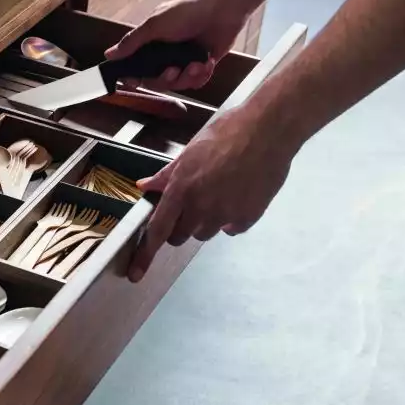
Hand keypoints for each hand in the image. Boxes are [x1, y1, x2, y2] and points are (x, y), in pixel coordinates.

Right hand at [105, 0, 247, 90]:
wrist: (222, 9)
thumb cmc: (186, 12)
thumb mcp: (154, 25)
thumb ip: (132, 42)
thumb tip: (107, 54)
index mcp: (151, 44)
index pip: (136, 67)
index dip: (133, 77)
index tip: (135, 81)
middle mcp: (165, 54)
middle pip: (157, 80)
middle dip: (166, 79)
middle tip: (174, 70)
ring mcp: (184, 60)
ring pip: (178, 84)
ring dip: (187, 77)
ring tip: (197, 65)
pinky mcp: (202, 65)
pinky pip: (197, 82)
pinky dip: (202, 75)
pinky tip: (207, 63)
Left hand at [127, 104, 294, 281]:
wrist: (267, 131)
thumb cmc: (226, 134)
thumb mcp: (189, 152)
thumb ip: (166, 175)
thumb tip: (145, 186)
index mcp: (181, 189)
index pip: (158, 230)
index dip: (144, 254)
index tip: (136, 274)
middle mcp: (201, 206)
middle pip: (181, 236)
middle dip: (180, 226)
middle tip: (190, 205)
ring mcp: (226, 213)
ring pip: (205, 233)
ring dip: (206, 222)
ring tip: (217, 194)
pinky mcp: (249, 216)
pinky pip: (232, 229)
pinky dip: (231, 220)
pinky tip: (236, 197)